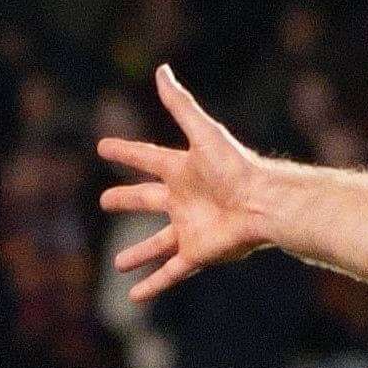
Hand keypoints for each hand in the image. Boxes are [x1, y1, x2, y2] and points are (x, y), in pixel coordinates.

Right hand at [97, 67, 274, 298]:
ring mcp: (188, 228)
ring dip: (138, 254)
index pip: (146, 158)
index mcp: (182, 170)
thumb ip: (181, 105)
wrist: (264, 203)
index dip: (125, 152)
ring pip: (156, 243)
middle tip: (104, 200)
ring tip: (119, 264)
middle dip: (126, 199)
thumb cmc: (236, 167)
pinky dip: (153, 285)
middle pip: (146, 200)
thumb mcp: (203, 133)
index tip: (103, 147)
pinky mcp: (197, 252)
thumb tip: (162, 70)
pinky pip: (170, 272)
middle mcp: (183, 200)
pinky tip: (135, 297)